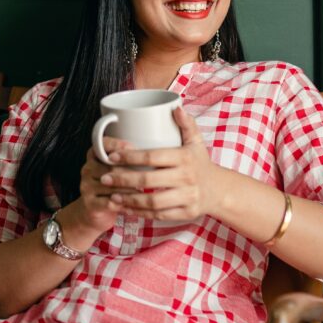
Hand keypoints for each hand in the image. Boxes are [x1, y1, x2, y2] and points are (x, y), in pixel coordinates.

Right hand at [69, 137, 140, 234]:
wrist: (93, 212)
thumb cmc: (111, 188)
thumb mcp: (116, 170)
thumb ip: (127, 161)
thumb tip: (151, 156)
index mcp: (94, 156)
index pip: (103, 144)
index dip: (118, 144)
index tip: (134, 148)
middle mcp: (88, 169)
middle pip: (111, 166)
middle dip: (131, 171)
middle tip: (148, 175)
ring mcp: (87, 186)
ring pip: (112, 185)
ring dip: (130, 189)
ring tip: (144, 191)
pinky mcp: (89, 203)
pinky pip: (110, 202)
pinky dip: (124, 203)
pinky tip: (134, 205)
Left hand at [97, 106, 216, 221]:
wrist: (218, 191)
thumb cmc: (200, 163)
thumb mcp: (196, 142)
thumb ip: (186, 124)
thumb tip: (176, 106)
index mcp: (185, 157)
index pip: (152, 156)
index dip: (129, 156)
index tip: (111, 156)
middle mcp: (186, 178)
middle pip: (148, 180)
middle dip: (123, 180)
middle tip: (105, 178)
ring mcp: (187, 197)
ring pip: (152, 202)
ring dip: (129, 200)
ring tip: (112, 196)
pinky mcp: (186, 213)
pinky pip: (159, 216)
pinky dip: (140, 214)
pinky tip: (126, 209)